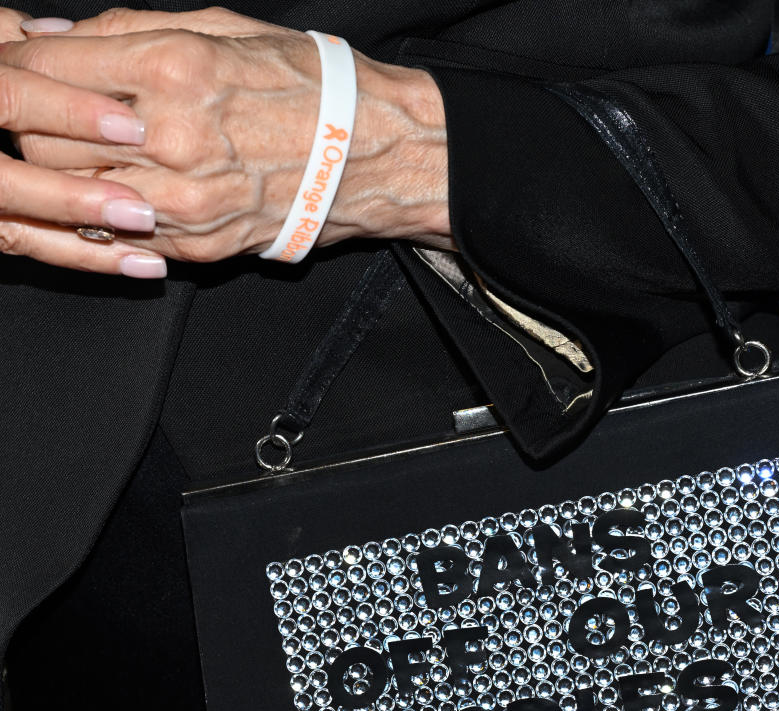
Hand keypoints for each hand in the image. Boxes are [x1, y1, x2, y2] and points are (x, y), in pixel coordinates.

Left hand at [10, 7, 452, 264]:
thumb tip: (53, 38)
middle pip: (47, 139)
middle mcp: (172, 138)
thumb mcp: (217, 27)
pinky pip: (120, 232)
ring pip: (76, 193)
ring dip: (66, 173)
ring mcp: (185, 200)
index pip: (50, 73)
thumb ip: (126, 31)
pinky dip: (106, 211)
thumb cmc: (303, 84)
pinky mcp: (199, 244)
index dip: (17, 69)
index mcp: (174, 68)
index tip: (9, 67)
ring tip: (80, 153)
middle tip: (40, 114)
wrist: (372, 158)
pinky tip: (119, 189)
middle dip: (32, 123)